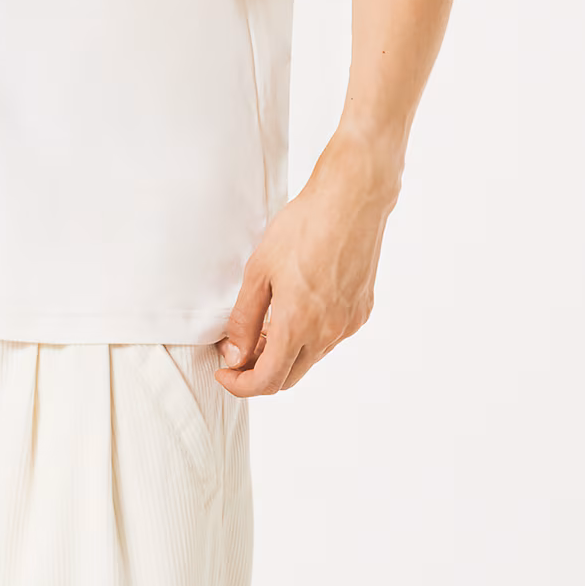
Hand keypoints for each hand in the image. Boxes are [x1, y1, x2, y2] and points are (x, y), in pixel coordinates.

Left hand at [214, 135, 399, 394]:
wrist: (353, 200)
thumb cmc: (303, 228)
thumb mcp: (258, 271)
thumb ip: (243, 319)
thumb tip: (235, 355)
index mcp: (297, 325)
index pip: (266, 382)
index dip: (239, 385)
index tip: (224, 372)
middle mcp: (327, 333)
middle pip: (287, 378)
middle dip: (259, 373)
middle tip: (238, 350)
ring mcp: (347, 325)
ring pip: (309, 359)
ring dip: (284, 354)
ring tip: (264, 325)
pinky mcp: (360, 313)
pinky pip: (328, 339)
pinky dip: (307, 337)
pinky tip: (295, 310)